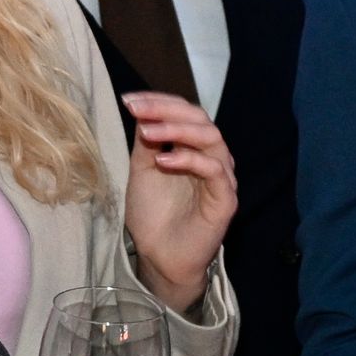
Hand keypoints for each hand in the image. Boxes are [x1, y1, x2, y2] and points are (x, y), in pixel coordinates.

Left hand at [116, 91, 236, 310]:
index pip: (186, 114)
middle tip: (138, 109)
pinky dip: (189, 160)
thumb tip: (143, 109)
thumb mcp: (143, 170)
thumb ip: (148, 142)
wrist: (160, 256)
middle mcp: (212, 157)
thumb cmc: (154, 214)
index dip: (161, 102)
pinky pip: (215, 171)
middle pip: (201, 120)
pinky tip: (162, 161)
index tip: (130, 99)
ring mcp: (222, 177)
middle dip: (168, 110)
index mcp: (194, 148)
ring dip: (178, 130)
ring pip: (212, 139)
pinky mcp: (226, 198)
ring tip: (148, 132)